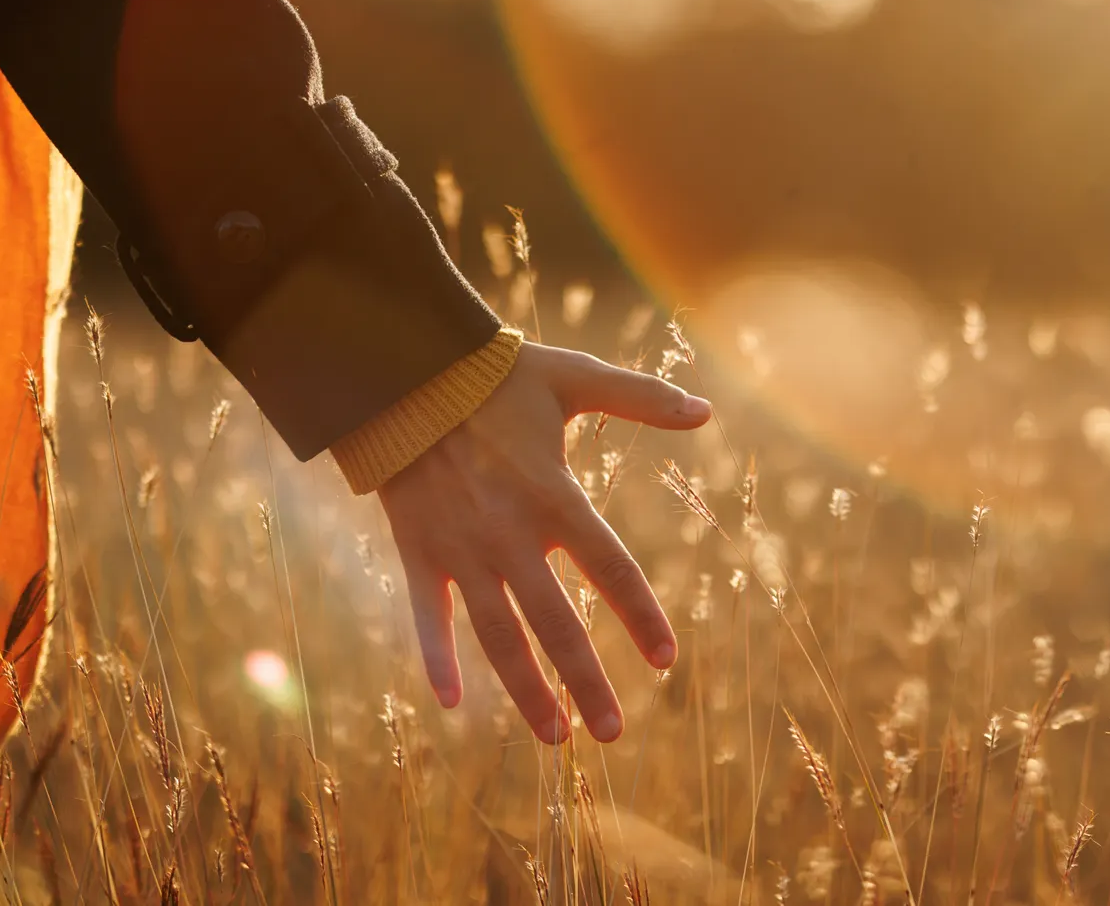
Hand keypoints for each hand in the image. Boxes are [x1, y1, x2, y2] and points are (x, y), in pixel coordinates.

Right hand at [378, 341, 710, 742]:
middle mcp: (510, 534)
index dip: (642, 617)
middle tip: (611, 732)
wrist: (403, 372)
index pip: (612, 569)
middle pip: (557, 624)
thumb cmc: (495, 375)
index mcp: (554, 497)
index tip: (666, 662)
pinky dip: (437, 658)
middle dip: (586, 682)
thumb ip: (641, 398)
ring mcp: (461, 549)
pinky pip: (426, 616)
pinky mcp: (418, 550)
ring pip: (498, 636)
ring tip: (555, 737)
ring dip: (526, 690)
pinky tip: (454, 702)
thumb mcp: (573, 379)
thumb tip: (706, 411)